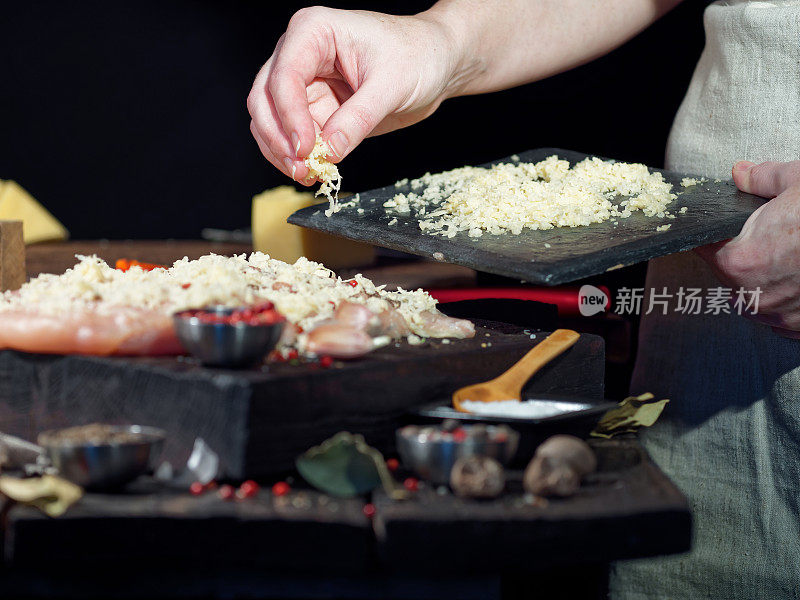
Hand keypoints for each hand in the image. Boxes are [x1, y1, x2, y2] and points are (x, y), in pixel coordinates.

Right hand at [247, 7, 464, 183]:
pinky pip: (291, 135)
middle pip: (264, 98)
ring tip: (307, 175)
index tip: (306, 148)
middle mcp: (300, 53)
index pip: (285, 75)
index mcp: (315, 31)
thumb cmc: (418, 57)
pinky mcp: (313, 108)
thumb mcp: (393, 86)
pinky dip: (296, 156)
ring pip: (270, 120)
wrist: (435, 64)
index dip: (289, 116)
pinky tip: (313, 172)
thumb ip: (360, 117)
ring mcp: (303, 82)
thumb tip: (330, 150)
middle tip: (301, 168)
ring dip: (282, 151)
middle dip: (278, 138)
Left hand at [695, 160, 799, 337]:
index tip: (724, 224)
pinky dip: (790, 299)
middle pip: (730, 274)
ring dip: (766, 279)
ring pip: (756, 297)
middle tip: (772, 234)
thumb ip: (761, 179)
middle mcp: (753, 297)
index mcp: (739, 261)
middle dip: (744, 253)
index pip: (705, 248)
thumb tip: (741, 172)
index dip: (713, 233)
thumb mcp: (798, 181)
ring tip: (792, 255)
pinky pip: (784, 316)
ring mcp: (781, 317)